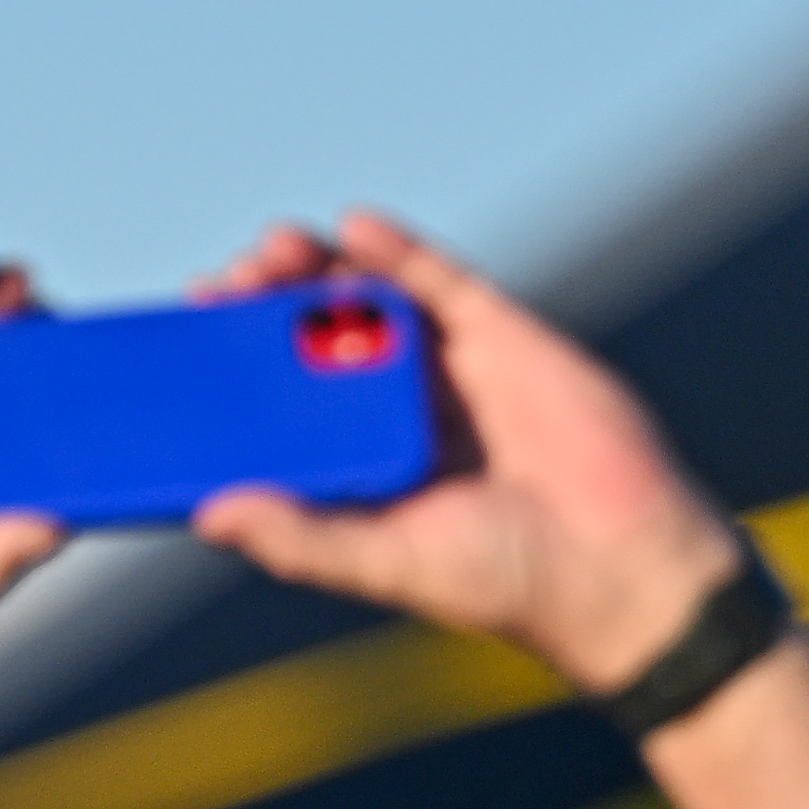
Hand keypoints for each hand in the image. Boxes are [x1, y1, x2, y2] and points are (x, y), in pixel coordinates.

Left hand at [181, 209, 742, 694]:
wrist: (623, 565)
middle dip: (263, 307)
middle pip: (309, 342)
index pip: (277, 408)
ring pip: (364, 302)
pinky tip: (356, 227)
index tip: (185, 341)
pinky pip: (437, 280)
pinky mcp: (498, 336)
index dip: (231, 372)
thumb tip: (209, 514)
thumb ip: (301, 538)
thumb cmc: (504, 581)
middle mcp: (390, 411)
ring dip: (314, 269)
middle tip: (223, 285)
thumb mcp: (386, 562)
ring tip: (273, 251)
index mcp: (355, 465)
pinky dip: (396, 251)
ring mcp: (442, 369)